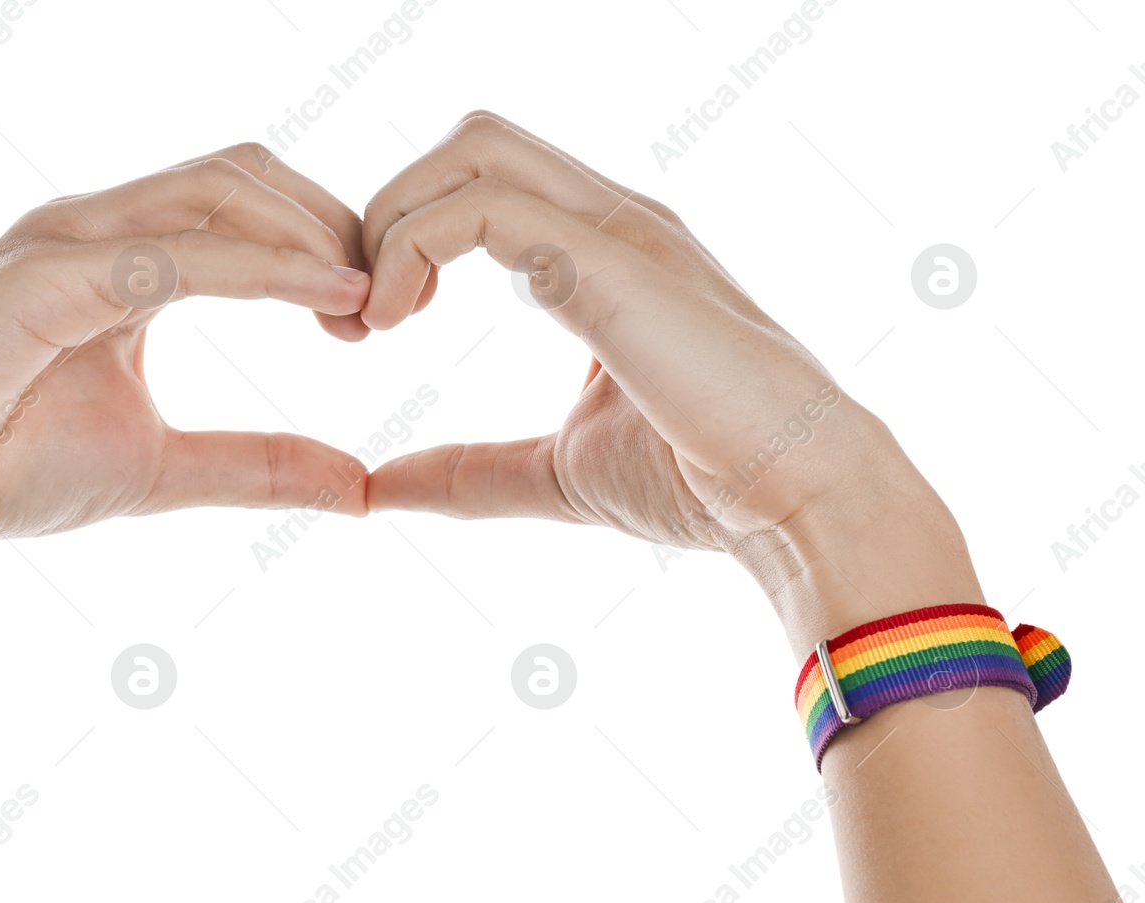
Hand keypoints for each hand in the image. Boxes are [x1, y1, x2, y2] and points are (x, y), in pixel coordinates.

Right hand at [0, 145, 373, 556]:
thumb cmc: (2, 468)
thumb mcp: (163, 466)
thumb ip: (259, 464)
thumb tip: (360, 482)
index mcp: (121, 256)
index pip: (245, 203)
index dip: (325, 243)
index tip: (380, 318)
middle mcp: (96, 227)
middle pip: (245, 173)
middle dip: (332, 222)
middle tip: (390, 304)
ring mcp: (67, 238)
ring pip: (218, 188)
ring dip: (308, 233)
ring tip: (367, 300)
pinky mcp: (45, 272)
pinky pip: (175, 250)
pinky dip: (261, 266)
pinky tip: (326, 296)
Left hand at [359, 112, 980, 654]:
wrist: (798, 502)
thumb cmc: (700, 481)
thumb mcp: (555, 471)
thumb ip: (468, 470)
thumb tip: (375, 487)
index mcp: (602, 251)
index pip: (485, 181)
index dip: (408, 230)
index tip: (374, 322)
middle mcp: (610, 219)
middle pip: (469, 142)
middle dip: (389, 209)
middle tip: (362, 313)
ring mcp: (616, 228)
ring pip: (468, 151)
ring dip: (391, 223)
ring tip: (376, 320)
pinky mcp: (611, 260)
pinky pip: (482, 208)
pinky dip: (411, 248)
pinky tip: (399, 321)